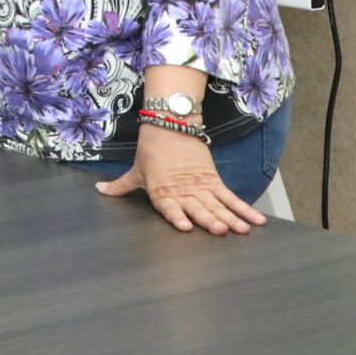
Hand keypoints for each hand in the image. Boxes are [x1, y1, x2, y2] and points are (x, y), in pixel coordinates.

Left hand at [96, 125, 267, 234]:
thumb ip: (120, 186)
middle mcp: (183, 191)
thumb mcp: (135, 170)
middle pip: (199, 208)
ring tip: (242, 229)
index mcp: (162, 192)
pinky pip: (230, 197)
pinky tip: (256, 220)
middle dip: (210, 219)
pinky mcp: (213, 179)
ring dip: (231, 217)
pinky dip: (244, 208)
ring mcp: (201, 186)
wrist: (168, 124)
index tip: (186, 227)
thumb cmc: (151, 150)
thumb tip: (100, 190)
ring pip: (218, 205)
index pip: (170, 208)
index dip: (177, 217)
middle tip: (220, 230)